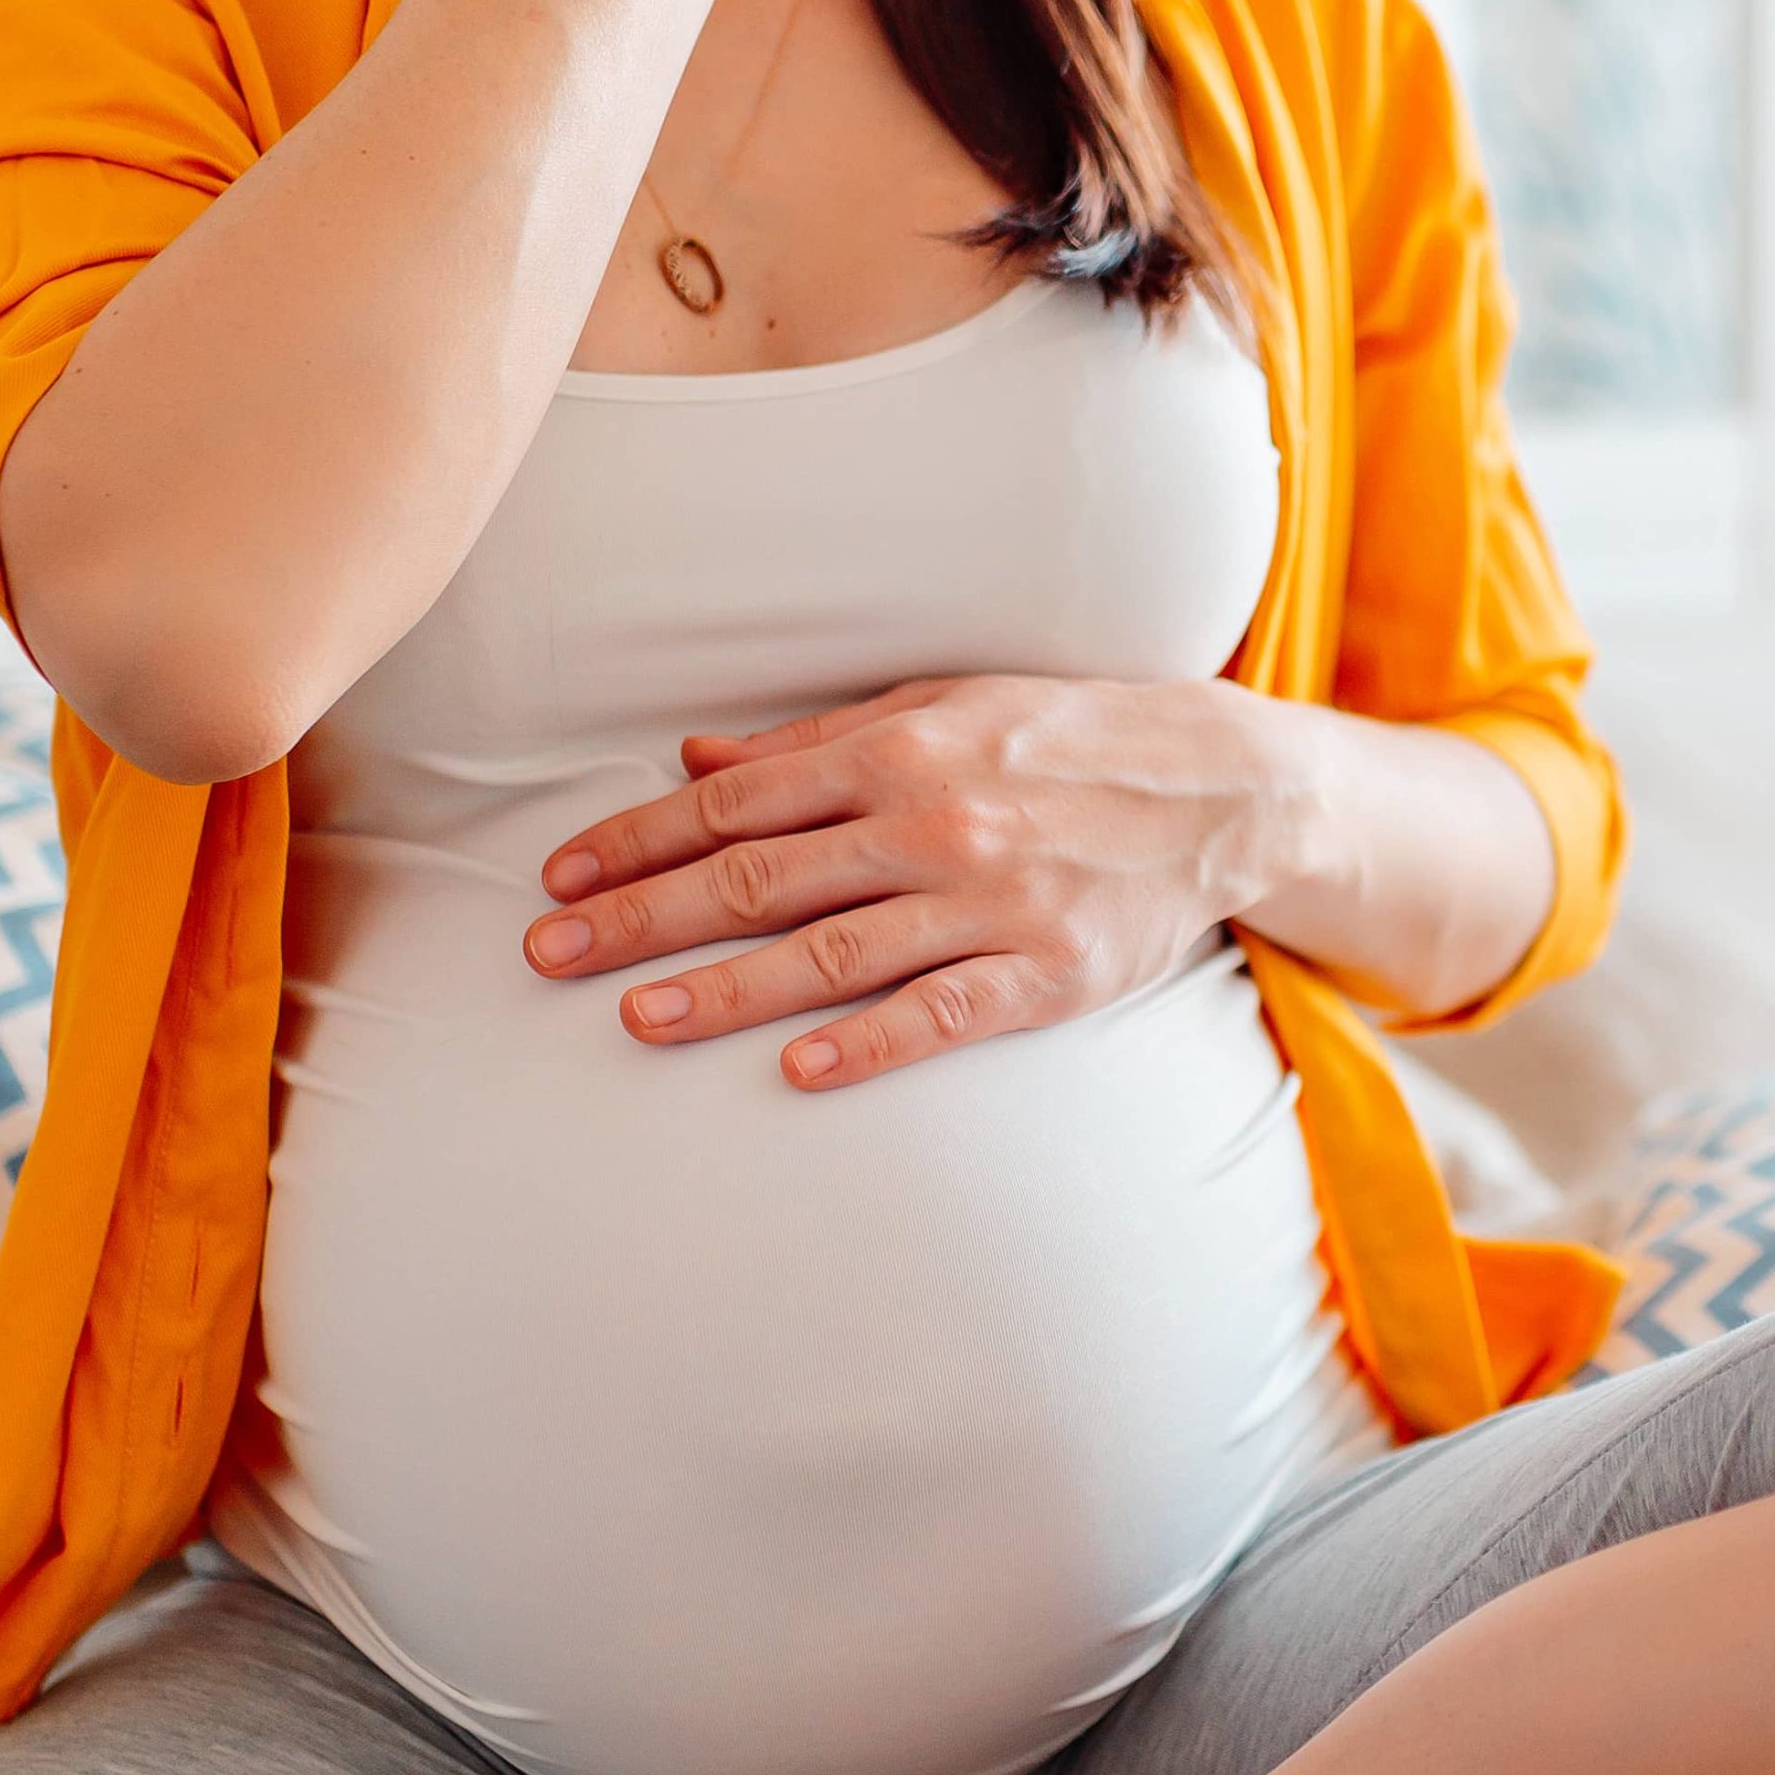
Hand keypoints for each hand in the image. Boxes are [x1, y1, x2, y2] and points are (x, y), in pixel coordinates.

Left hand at [521, 675, 1304, 1085]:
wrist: (1224, 785)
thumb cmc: (1068, 739)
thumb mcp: (943, 705)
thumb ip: (816, 744)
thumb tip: (695, 760)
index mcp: (897, 748)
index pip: (736, 802)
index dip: (638, 840)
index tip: (560, 874)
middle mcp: (932, 821)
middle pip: (757, 878)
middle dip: (642, 916)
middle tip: (549, 953)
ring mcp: (989, 901)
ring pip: (830, 952)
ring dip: (724, 988)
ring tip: (635, 1016)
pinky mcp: (1045, 972)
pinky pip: (939, 1013)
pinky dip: (865, 1041)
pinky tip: (794, 1069)